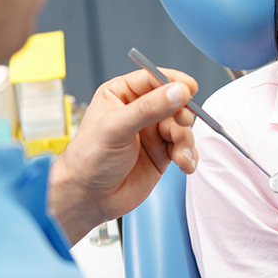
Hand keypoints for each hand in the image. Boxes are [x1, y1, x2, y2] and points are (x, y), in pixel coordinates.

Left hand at [49, 68, 197, 243]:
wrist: (89, 198)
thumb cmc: (88, 159)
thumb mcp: (117, 128)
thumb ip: (149, 108)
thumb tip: (176, 92)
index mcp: (123, 94)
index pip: (154, 78)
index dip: (173, 82)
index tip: (189, 89)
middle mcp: (140, 110)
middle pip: (174, 103)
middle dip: (181, 117)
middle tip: (181, 125)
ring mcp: (152, 132)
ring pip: (182, 126)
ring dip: (185, 141)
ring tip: (179, 155)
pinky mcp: (162, 152)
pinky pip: (185, 147)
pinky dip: (189, 155)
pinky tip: (184, 163)